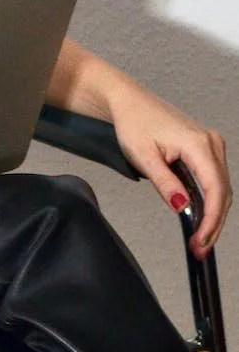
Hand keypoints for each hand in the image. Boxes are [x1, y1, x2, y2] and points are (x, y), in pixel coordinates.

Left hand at [106, 81, 230, 258]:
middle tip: (200, 249)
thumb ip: (165, 182)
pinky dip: (209, 201)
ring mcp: (211, 145)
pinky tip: (200, 218)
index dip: (211, 219)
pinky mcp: (205, 149)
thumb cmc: (133, 123)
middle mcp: (211, 143)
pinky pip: (214, 179)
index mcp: (198, 143)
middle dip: (214, 223)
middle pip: (223, 191)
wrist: (128, 102)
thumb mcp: (143, 156)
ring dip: (213, 215)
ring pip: (221, 188)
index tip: (201, 240)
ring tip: (200, 239)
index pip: (215, 189)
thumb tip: (182, 206)